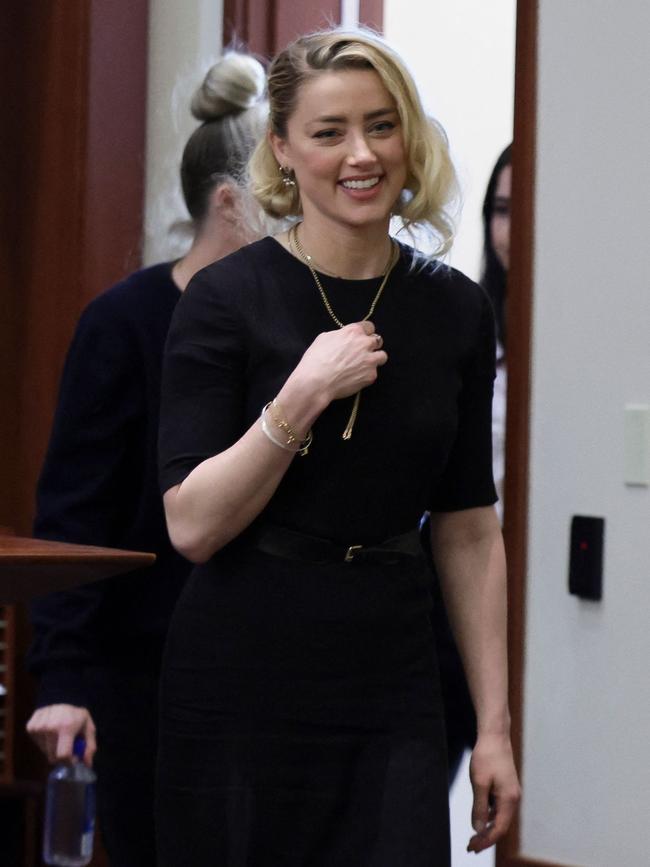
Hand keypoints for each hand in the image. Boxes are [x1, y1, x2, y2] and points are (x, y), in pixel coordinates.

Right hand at [26, 704, 96, 766]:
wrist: (61, 696)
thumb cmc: (76, 715)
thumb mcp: (88, 727)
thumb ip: (90, 746)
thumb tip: (87, 764)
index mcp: (66, 728)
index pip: (62, 755)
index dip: (69, 761)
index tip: (73, 758)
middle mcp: (49, 727)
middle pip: (52, 756)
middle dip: (61, 756)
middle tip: (67, 747)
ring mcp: (38, 727)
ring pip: (45, 751)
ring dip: (52, 748)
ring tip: (59, 736)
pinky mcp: (30, 727)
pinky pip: (37, 744)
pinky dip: (44, 742)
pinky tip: (50, 732)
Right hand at [297, 320, 386, 402]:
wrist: (316, 382)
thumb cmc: (315, 360)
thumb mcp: (324, 338)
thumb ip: (339, 336)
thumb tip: (343, 338)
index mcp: (353, 331)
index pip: (369, 326)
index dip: (364, 333)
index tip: (361, 338)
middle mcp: (365, 343)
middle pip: (378, 340)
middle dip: (371, 346)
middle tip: (362, 353)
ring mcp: (370, 360)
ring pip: (382, 356)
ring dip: (375, 359)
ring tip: (364, 366)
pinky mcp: (371, 375)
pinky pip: (374, 373)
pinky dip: (367, 375)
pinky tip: (355, 378)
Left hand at [466, 732, 520, 852]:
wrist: (495, 736)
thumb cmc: (486, 756)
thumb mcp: (479, 783)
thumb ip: (479, 807)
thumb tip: (478, 828)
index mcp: (509, 799)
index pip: (498, 829)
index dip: (485, 840)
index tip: (472, 847)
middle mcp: (513, 799)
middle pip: (501, 826)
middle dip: (486, 838)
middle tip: (470, 846)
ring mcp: (511, 793)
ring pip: (500, 818)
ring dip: (488, 828)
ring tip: (473, 837)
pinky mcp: (506, 788)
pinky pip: (499, 808)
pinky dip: (490, 817)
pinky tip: (480, 819)